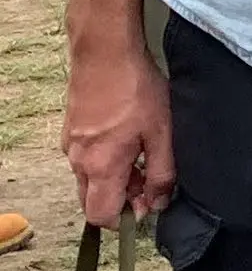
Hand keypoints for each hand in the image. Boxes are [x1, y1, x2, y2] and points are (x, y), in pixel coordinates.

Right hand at [64, 35, 172, 225]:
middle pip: (93, 200)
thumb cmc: (137, 90)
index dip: (125, 218)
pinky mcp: (71, 130)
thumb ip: (162, 173)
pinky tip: (128, 139)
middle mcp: (78, 161)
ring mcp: (70, 144)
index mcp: (100, 167)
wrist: (105, 52)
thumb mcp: (162, 134)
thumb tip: (159, 202)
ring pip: (89, 178)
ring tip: (143, 153)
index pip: (101, 215)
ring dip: (115, 178)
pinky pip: (85, 159)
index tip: (149, 203)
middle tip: (149, 177)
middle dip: (121, 198)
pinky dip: (105, 160)